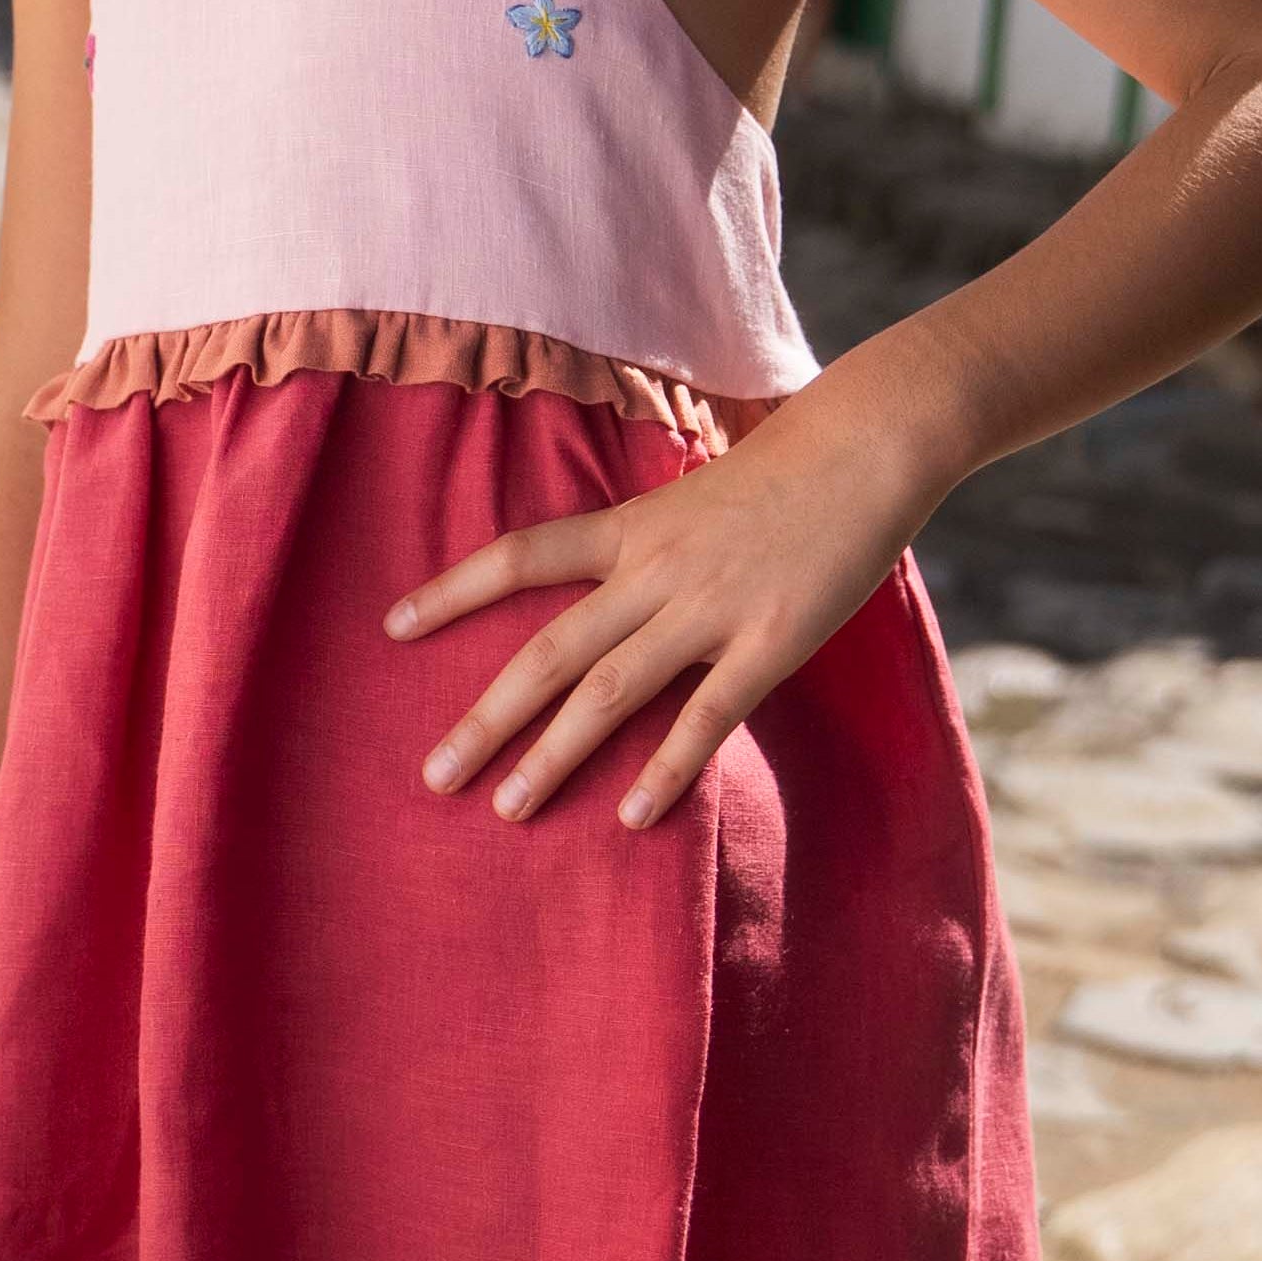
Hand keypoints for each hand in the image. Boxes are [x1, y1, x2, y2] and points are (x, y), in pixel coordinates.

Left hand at [384, 373, 937, 828]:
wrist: (867, 444)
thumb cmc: (785, 468)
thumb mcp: (692, 494)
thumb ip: (648, 544)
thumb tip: (613, 584)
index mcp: (631, 527)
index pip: (519, 556)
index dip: (453, 592)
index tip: (393, 627)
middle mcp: (654, 569)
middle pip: (549, 650)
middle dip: (487, 717)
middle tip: (434, 774)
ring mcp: (709, 608)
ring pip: (611, 692)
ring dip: (554, 755)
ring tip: (508, 810)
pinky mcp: (770, 641)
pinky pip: (706, 716)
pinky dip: (667, 768)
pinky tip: (635, 816)